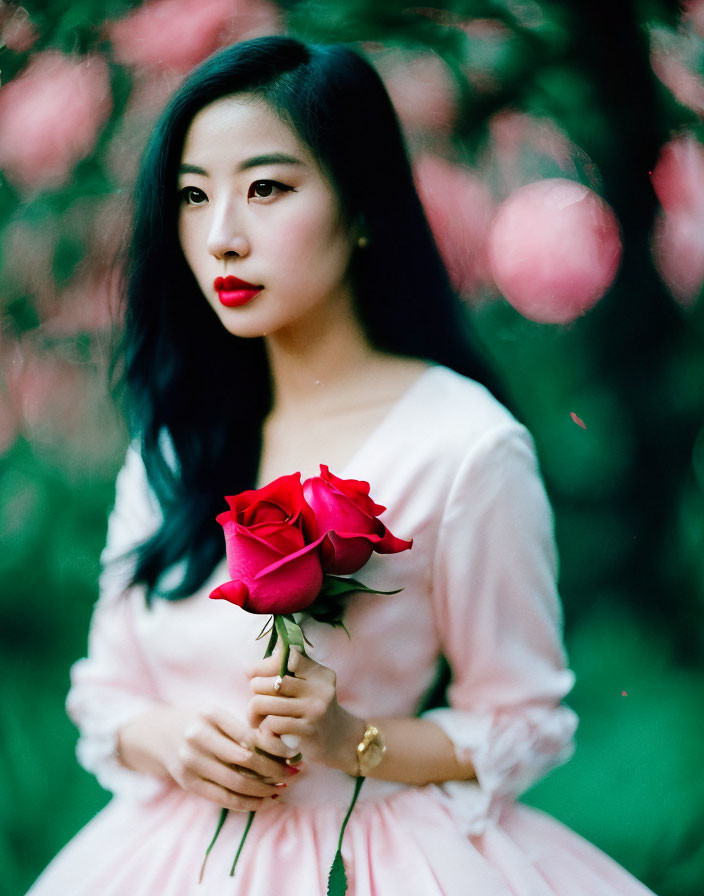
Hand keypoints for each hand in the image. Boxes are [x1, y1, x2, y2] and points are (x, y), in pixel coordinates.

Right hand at [118, 704, 298, 810]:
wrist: (159, 734)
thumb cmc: (199, 722)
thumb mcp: (217, 715)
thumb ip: (242, 728)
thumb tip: (281, 747)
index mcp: (209, 715)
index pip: (250, 735)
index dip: (275, 748)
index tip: (293, 754)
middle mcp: (198, 738)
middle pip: (245, 760)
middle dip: (274, 770)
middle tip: (293, 774)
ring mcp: (190, 762)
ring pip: (236, 783)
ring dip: (264, 790)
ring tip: (282, 789)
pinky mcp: (188, 783)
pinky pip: (223, 798)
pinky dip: (247, 803)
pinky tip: (265, 801)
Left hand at [247, 648, 362, 773]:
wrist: (339, 740)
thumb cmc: (314, 709)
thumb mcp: (310, 686)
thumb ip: (287, 673)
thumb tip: (248, 669)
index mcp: (319, 673)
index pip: (288, 657)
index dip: (264, 665)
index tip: (252, 673)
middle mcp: (320, 688)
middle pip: (272, 681)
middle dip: (256, 690)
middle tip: (255, 701)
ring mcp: (315, 709)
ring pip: (266, 703)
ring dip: (254, 712)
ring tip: (255, 718)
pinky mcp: (308, 730)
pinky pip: (273, 723)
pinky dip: (264, 728)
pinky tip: (267, 731)